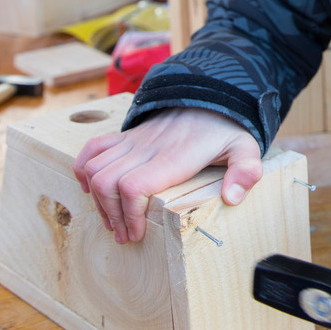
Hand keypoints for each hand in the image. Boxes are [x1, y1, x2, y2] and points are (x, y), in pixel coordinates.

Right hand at [73, 108, 261, 244]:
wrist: (211, 93)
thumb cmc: (227, 128)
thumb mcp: (246, 148)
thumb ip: (245, 171)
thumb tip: (232, 198)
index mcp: (174, 157)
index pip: (134, 186)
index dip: (129, 214)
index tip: (138, 234)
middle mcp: (147, 148)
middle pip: (107, 182)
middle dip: (111, 215)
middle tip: (125, 236)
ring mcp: (134, 140)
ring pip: (95, 169)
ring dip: (98, 199)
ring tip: (114, 222)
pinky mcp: (127, 136)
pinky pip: (93, 149)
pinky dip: (84, 170)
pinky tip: (93, 190)